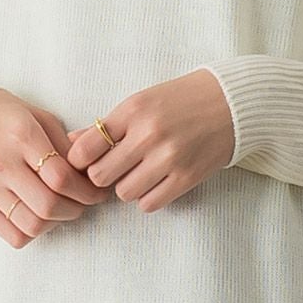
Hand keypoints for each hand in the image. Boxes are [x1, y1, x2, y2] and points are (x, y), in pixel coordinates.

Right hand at [0, 88, 110, 248]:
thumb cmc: (7, 115)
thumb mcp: (40, 117)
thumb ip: (65, 145)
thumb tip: (91, 172)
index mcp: (22, 136)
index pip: (61, 176)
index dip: (87, 188)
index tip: (98, 189)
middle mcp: (2, 164)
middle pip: (49, 205)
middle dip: (78, 207)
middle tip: (87, 201)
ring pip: (32, 225)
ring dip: (58, 222)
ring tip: (66, 207)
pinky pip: (13, 235)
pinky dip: (34, 232)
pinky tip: (41, 215)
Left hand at [65, 69, 234, 212]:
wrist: (231, 102)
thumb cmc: (181, 99)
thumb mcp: (142, 100)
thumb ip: (108, 124)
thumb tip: (71, 143)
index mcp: (133, 109)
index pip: (84, 149)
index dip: (81, 160)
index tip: (89, 160)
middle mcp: (148, 133)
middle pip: (100, 176)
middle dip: (104, 175)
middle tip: (116, 167)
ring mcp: (169, 157)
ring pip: (123, 193)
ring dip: (127, 186)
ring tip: (141, 170)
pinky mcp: (187, 177)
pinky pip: (149, 203)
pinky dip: (148, 196)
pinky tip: (157, 179)